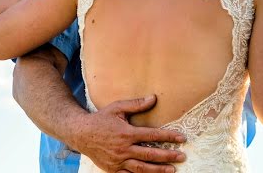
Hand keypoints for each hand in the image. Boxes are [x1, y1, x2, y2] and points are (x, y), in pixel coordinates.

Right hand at [72, 95, 186, 172]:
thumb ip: (136, 104)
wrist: (81, 134)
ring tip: (172, 170)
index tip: (182, 138)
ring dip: (158, 170)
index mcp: (127, 133)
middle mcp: (124, 148)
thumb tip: (154, 98)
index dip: (168, 136)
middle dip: (168, 156)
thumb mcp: (117, 108)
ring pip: (142, 168)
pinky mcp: (113, 169)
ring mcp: (118, 161)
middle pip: (150, 154)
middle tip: (182, 156)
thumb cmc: (101, 119)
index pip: (152, 135)